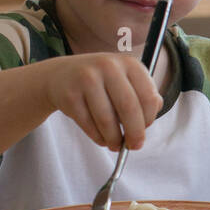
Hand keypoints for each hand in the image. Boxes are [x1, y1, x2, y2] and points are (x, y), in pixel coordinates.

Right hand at [41, 53, 162, 151]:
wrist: (60, 75)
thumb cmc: (101, 81)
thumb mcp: (125, 79)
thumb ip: (143, 94)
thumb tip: (148, 121)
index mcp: (129, 63)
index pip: (148, 96)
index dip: (149, 118)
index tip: (145, 129)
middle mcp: (108, 67)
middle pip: (128, 108)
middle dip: (134, 133)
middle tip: (135, 146)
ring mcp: (86, 79)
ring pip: (107, 120)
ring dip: (114, 139)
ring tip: (116, 145)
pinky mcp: (69, 95)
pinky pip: (88, 124)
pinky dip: (98, 138)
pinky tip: (102, 139)